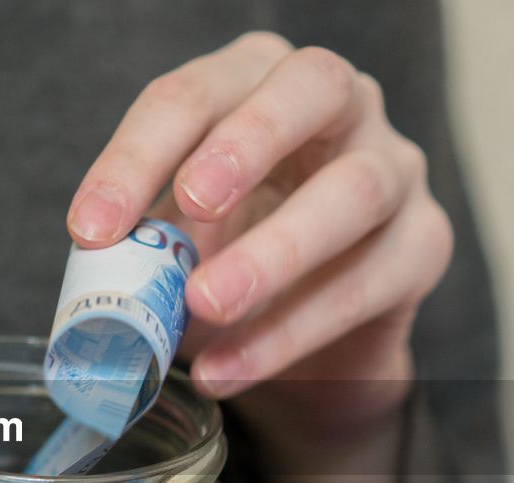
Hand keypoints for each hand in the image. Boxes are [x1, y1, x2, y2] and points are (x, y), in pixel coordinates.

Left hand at [67, 32, 452, 437]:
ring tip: (205, 305)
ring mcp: (395, 168)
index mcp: (256, 82)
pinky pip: (365, 284)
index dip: (137, 157)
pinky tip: (229, 369)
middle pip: (311, 86)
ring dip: (273, 252)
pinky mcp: (424, 244)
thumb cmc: (230, 255)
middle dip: (246, 142)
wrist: (305, 337)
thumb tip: (94, 273)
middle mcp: (340, 104)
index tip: (90, 229)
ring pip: (354, 190)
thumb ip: (144, 244)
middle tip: (190, 203)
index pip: (195, 95)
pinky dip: (288, 334)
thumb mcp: (177, 241)